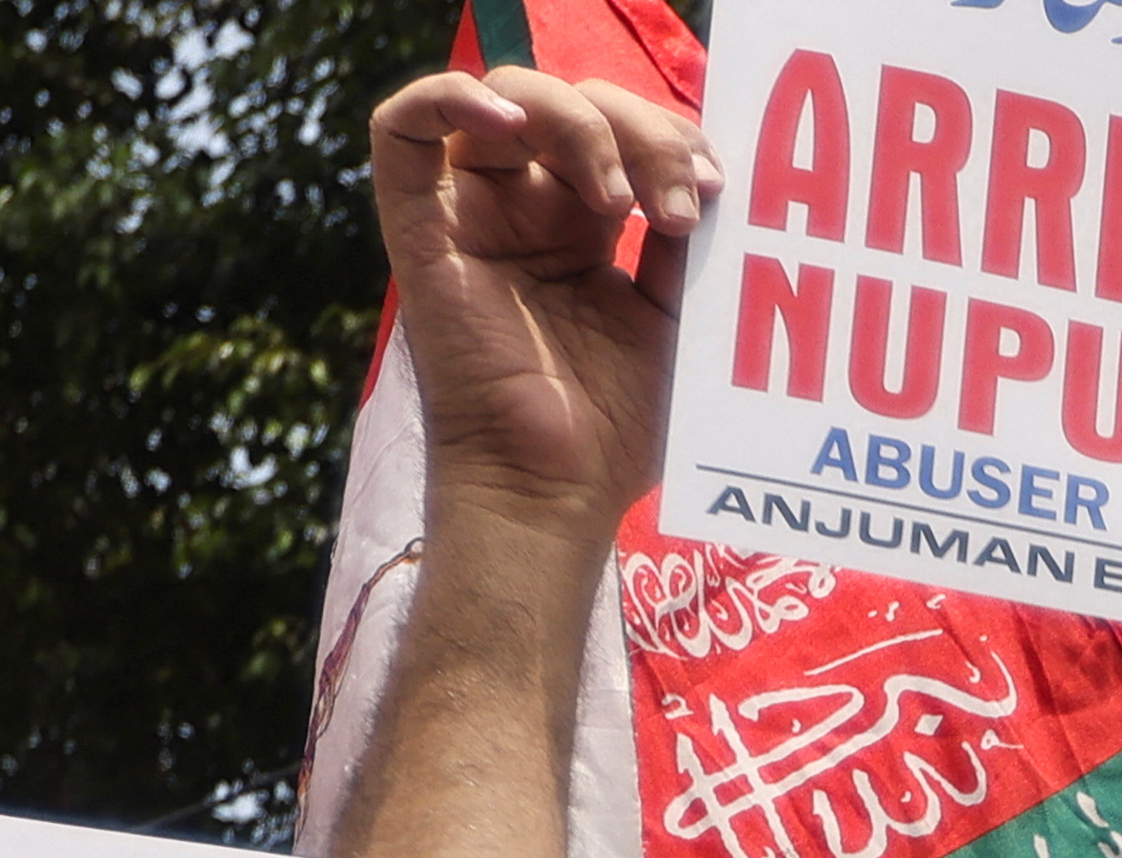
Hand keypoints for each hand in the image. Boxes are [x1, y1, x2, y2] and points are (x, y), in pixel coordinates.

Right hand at [372, 67, 718, 540]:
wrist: (556, 494)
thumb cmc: (615, 429)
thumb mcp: (676, 320)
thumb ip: (686, 244)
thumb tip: (711, 175)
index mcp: (582, 222)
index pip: (621, 131)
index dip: (672, 137)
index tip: (720, 189)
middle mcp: (526, 207)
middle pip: (573, 105)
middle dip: (640, 131)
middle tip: (684, 197)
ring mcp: (473, 215)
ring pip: (508, 99)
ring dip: (579, 125)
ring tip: (623, 199)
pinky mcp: (421, 234)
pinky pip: (402, 132)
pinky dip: (450, 98)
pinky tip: (512, 121)